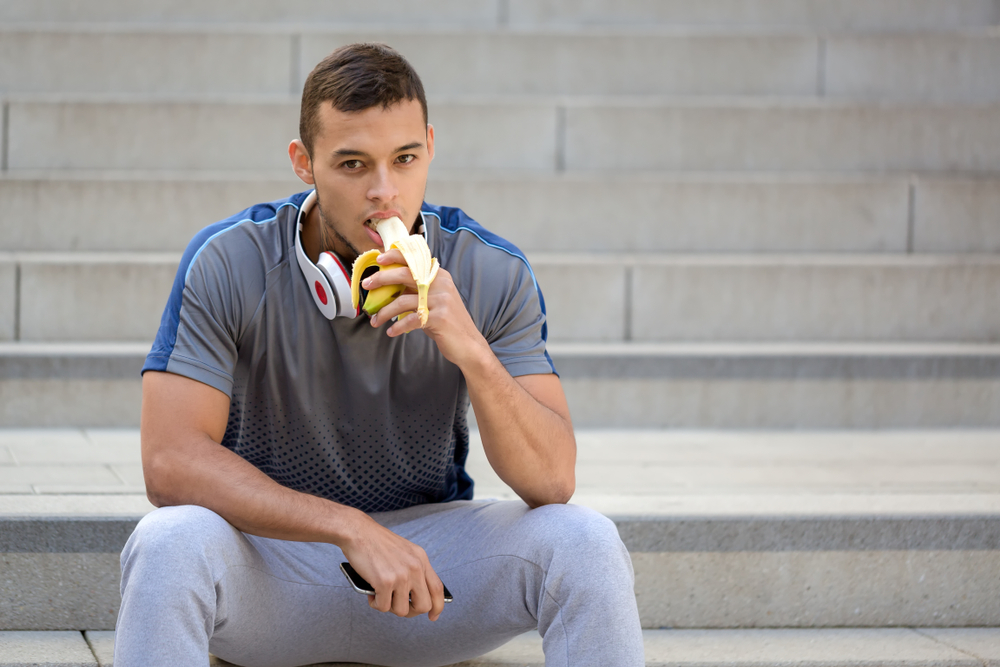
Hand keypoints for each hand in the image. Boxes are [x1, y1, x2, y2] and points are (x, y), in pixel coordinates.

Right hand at [340, 512, 445, 620]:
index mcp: (422, 559)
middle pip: (424, 606)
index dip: (437, 607)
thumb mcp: (405, 551)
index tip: (433, 616)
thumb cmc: (376, 542)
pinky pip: (383, 607)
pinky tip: (371, 593)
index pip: (438, 589)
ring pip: (402, 610)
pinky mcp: (385, 582)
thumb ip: (413, 570)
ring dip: (389, 607)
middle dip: (410, 612)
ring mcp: (402, 575)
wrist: (358, 532)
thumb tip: (415, 595)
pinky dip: (375, 604)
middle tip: (397, 606)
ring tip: (381, 595)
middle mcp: (416, 567)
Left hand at [362, 249, 490, 369]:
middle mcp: (440, 284)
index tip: (379, 259)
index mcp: (439, 276)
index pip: (414, 260)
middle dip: (381, 278)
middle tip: (366, 285)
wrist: (469, 345)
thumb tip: (390, 287)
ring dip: (385, 312)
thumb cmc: (447, 323)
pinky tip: (391, 331)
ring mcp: (441, 300)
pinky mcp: (439, 317)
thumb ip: (417, 291)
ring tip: (375, 321)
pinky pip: (410, 320)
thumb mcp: (434, 301)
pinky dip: (398, 327)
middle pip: (405, 275)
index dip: (395, 256)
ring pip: (403, 301)